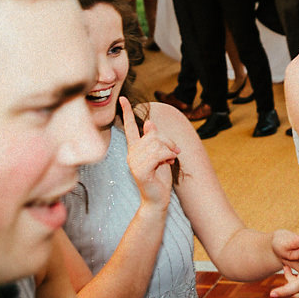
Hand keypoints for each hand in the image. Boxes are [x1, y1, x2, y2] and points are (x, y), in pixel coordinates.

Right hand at [121, 98, 174, 215]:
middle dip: (168, 141)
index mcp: (135, 149)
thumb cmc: (159, 178)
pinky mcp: (140, 170)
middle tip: (175, 151)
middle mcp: (132, 154)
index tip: (122, 98)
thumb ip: (154, 140)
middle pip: (152, 134)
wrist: (157, 199)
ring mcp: (134, 162)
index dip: (127, 112)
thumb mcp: (160, 155)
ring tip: (171, 159)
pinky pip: (158, 154)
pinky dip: (168, 156)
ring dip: (170, 150)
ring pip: (157, 143)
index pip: (130, 127)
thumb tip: (149, 123)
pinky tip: (169, 163)